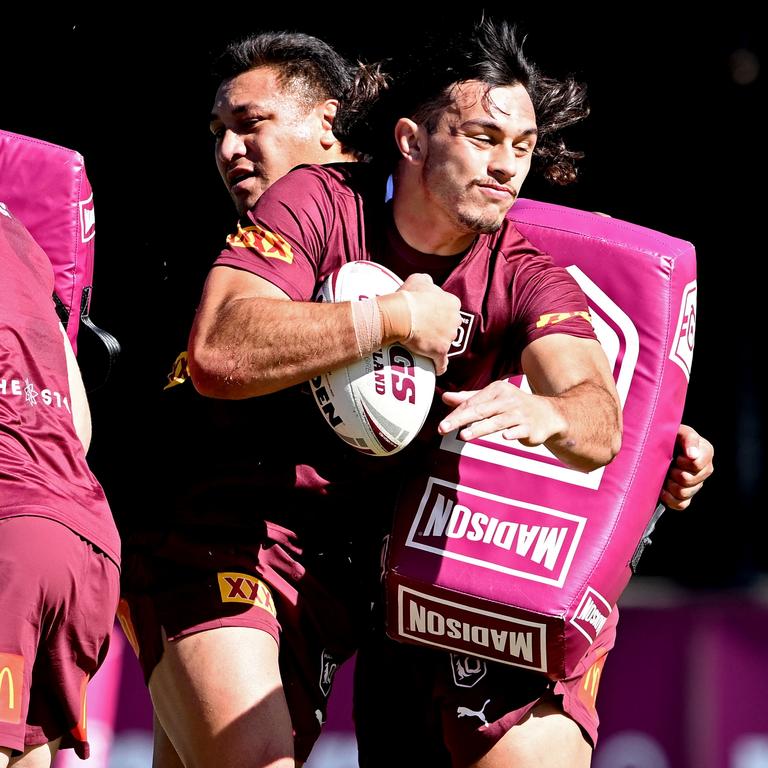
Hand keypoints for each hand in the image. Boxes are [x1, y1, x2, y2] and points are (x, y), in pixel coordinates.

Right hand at [397, 273, 461, 374]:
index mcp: (452, 302)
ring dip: (438, 346)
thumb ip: (428, 282)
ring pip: (446, 344)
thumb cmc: (409, 296)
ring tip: (424, 347)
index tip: (429, 317)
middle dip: (441, 330)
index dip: (439, 314)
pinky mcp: (440, 351)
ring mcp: (449, 336)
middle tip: (425, 331)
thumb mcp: (419, 279)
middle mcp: (455, 320)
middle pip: (450, 327)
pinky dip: (439, 366)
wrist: (400, 314)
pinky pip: (442, 363)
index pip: (450, 310)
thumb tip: (430, 284)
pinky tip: (436, 368)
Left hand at [438, 380, 562, 443]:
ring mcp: (520, 413)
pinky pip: (520, 430)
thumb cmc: (514, 406)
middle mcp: (508, 400)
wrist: (548, 414)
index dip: (456, 414)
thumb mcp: (493, 399)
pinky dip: (513, 433)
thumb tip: (445, 397)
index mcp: (497, 390)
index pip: (472, 403)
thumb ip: (469, 399)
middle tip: (444, 428)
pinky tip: (505, 437)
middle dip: (461, 420)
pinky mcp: (530, 427)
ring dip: (481, 428)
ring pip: (497, 421)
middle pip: (481, 410)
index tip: (442, 425)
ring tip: (464, 435)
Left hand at [660, 424, 713, 509]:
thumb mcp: (678, 431)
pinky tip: (662, 490)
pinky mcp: (686, 497)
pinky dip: (669, 498)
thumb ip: (688, 438)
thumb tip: (693, 455)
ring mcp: (696, 484)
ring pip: (684, 493)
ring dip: (670, 485)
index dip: (683, 463)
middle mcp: (704, 469)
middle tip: (667, 465)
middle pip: (689, 480)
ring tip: (664, 475)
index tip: (676, 456)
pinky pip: (681, 504)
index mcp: (705, 452)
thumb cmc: (667, 436)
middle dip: (674, 473)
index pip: (697, 465)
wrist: (654, 445)